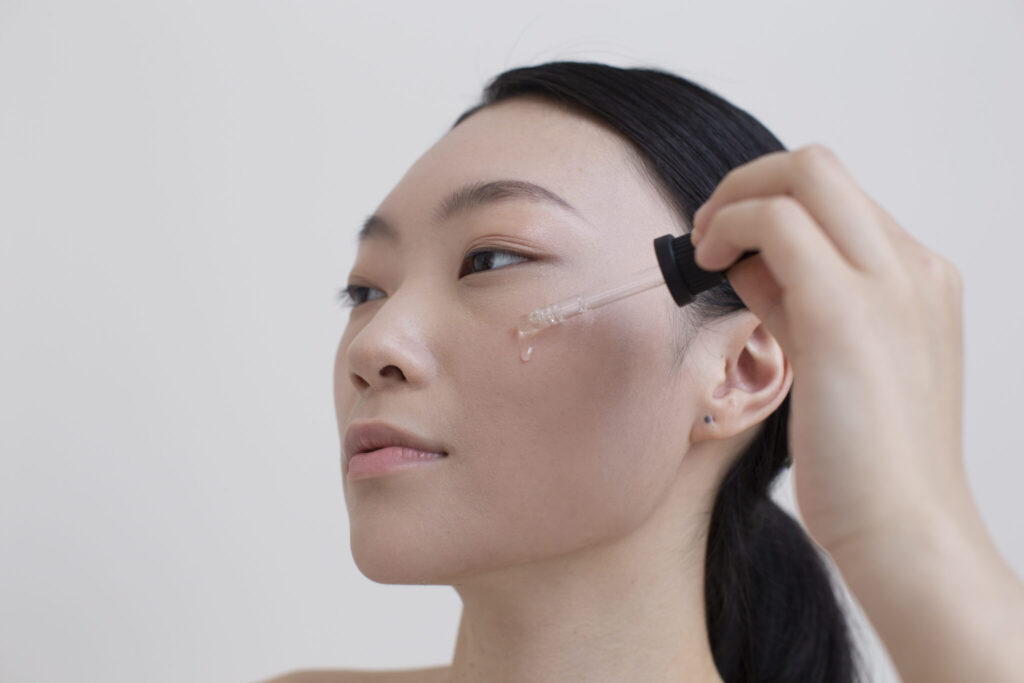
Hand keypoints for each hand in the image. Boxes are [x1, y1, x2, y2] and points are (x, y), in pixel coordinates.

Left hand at [690, 144, 966, 556]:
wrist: (905, 527)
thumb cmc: (867, 459)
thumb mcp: (837, 360)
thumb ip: (800, 303)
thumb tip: (748, 263)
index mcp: (920, 278)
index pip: (837, 202)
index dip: (771, 210)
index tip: (731, 246)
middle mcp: (913, 267)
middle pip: (821, 166)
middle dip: (747, 182)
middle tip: (706, 230)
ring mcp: (888, 282)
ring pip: (803, 173)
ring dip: (733, 199)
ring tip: (703, 248)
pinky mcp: (844, 310)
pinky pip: (776, 224)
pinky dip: (730, 227)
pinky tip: (709, 265)